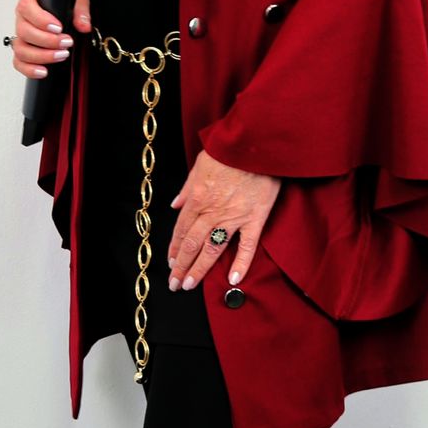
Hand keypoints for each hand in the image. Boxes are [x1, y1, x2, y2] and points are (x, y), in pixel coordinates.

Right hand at [11, 0, 90, 77]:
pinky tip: (44, 71)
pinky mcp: (23, 48)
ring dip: (41, 55)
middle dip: (46, 40)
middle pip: (23, 31)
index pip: (26, 7)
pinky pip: (18, 61)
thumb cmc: (65, 0)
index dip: (40, 20)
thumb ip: (80, 10)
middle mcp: (22, 15)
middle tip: (66, 43)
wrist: (65, 8)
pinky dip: (29, 69)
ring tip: (61, 55)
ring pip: (20, 48)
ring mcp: (20, 33)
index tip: (58, 28)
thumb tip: (83, 26)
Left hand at [168, 151, 280, 291]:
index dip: (174, 249)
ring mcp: (234, 217)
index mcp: (198, 198)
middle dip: (181, 266)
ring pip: (212, 249)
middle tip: (174, 284)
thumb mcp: (200, 164)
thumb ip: (187, 187)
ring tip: (190, 285)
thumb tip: (175, 205)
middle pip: (192, 244)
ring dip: (200, 269)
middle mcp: (212, 211)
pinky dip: (241, 263)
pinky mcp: (255, 218)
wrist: (256, 143)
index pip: (181, 230)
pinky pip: (247, 245)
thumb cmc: (229, 150)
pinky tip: (234, 278)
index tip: (170, 263)